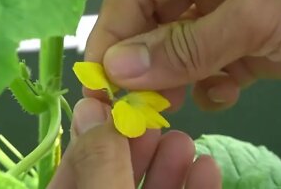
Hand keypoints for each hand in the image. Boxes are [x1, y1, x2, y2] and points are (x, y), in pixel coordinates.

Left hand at [48, 98, 220, 188]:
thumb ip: (98, 163)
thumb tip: (90, 109)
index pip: (72, 169)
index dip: (95, 136)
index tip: (119, 105)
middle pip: (115, 175)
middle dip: (140, 146)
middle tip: (157, 119)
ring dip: (169, 164)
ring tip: (183, 141)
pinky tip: (208, 168)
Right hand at [85, 0, 280, 110]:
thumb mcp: (256, 16)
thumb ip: (185, 46)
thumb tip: (117, 68)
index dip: (114, 31)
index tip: (101, 76)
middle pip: (152, 22)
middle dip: (144, 62)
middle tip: (134, 103)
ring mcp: (226, 13)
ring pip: (178, 49)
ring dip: (175, 79)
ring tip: (176, 106)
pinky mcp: (246, 44)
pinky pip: (208, 67)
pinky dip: (210, 86)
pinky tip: (226, 94)